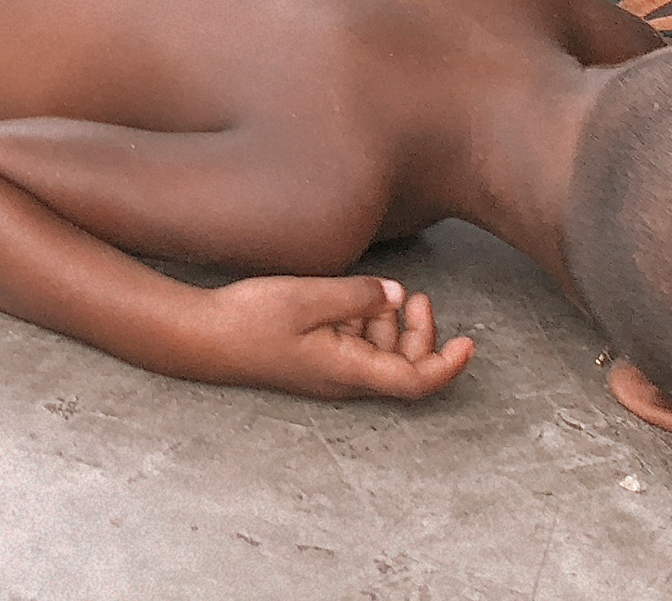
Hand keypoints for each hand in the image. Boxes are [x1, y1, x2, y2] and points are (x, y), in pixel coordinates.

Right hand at [194, 274, 474, 401]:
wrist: (202, 338)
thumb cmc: (250, 320)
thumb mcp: (307, 297)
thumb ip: (357, 295)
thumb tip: (398, 296)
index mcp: (350, 370)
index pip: (417, 381)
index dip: (449, 364)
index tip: (470, 342)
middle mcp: (344, 379)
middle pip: (403, 368)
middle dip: (420, 335)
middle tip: (420, 298)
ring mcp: (328, 372)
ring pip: (379, 356)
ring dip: (390, 325)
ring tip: (382, 291)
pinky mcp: (313, 361)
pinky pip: (354, 348)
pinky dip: (363, 324)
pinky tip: (348, 298)